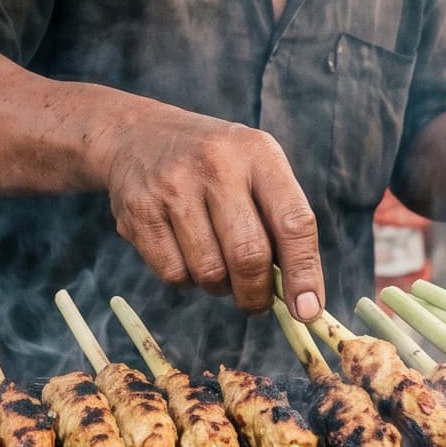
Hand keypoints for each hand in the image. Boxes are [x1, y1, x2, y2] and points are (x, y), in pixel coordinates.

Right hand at [98, 108, 323, 319]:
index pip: (293, 221)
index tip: (308, 310)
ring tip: (216, 266)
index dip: (304, 272)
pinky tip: (185, 255)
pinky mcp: (139, 211)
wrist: (137, 136)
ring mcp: (173, 186)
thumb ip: (280, 222)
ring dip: (219, 287)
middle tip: (258, 304)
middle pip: (248, 256)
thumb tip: (301, 299)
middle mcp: (216, 165)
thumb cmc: (213, 165)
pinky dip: (186, 280)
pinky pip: (173, 274)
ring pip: (209, 272)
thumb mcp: (254, 169)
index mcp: (257, 153)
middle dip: (257, 294)